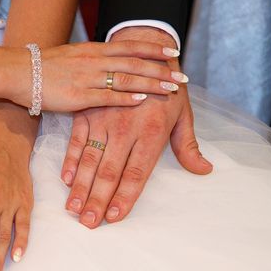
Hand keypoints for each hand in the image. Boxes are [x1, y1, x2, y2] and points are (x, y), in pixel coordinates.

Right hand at [5, 41, 187, 111]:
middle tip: (181, 76)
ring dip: (150, 83)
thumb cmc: (47, 67)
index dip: (153, 49)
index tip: (173, 52)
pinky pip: (106, 97)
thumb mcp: (74, 55)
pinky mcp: (78, 97)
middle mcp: (94, 60)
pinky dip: (125, 98)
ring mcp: (87, 77)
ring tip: (170, 89)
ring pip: (125, 79)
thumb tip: (113, 61)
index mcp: (94, 50)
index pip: (130, 47)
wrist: (21, 73)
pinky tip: (141, 100)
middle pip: (134, 63)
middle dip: (160, 69)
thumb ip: (95, 58)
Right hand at [60, 27, 212, 228]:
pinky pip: (77, 140)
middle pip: (110, 172)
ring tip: (73, 208)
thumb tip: (204, 171)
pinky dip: (71, 160)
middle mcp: (126, 129)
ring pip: (91, 160)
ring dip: (81, 187)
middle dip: (98, 200)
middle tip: (89, 223)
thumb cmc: (168, 88)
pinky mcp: (88, 111)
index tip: (115, 218)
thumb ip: (189, 146)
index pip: (136, 174)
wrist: (144, 48)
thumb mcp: (184, 115)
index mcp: (152, 133)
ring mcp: (104, 119)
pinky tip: (67, 179)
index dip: (125, 198)